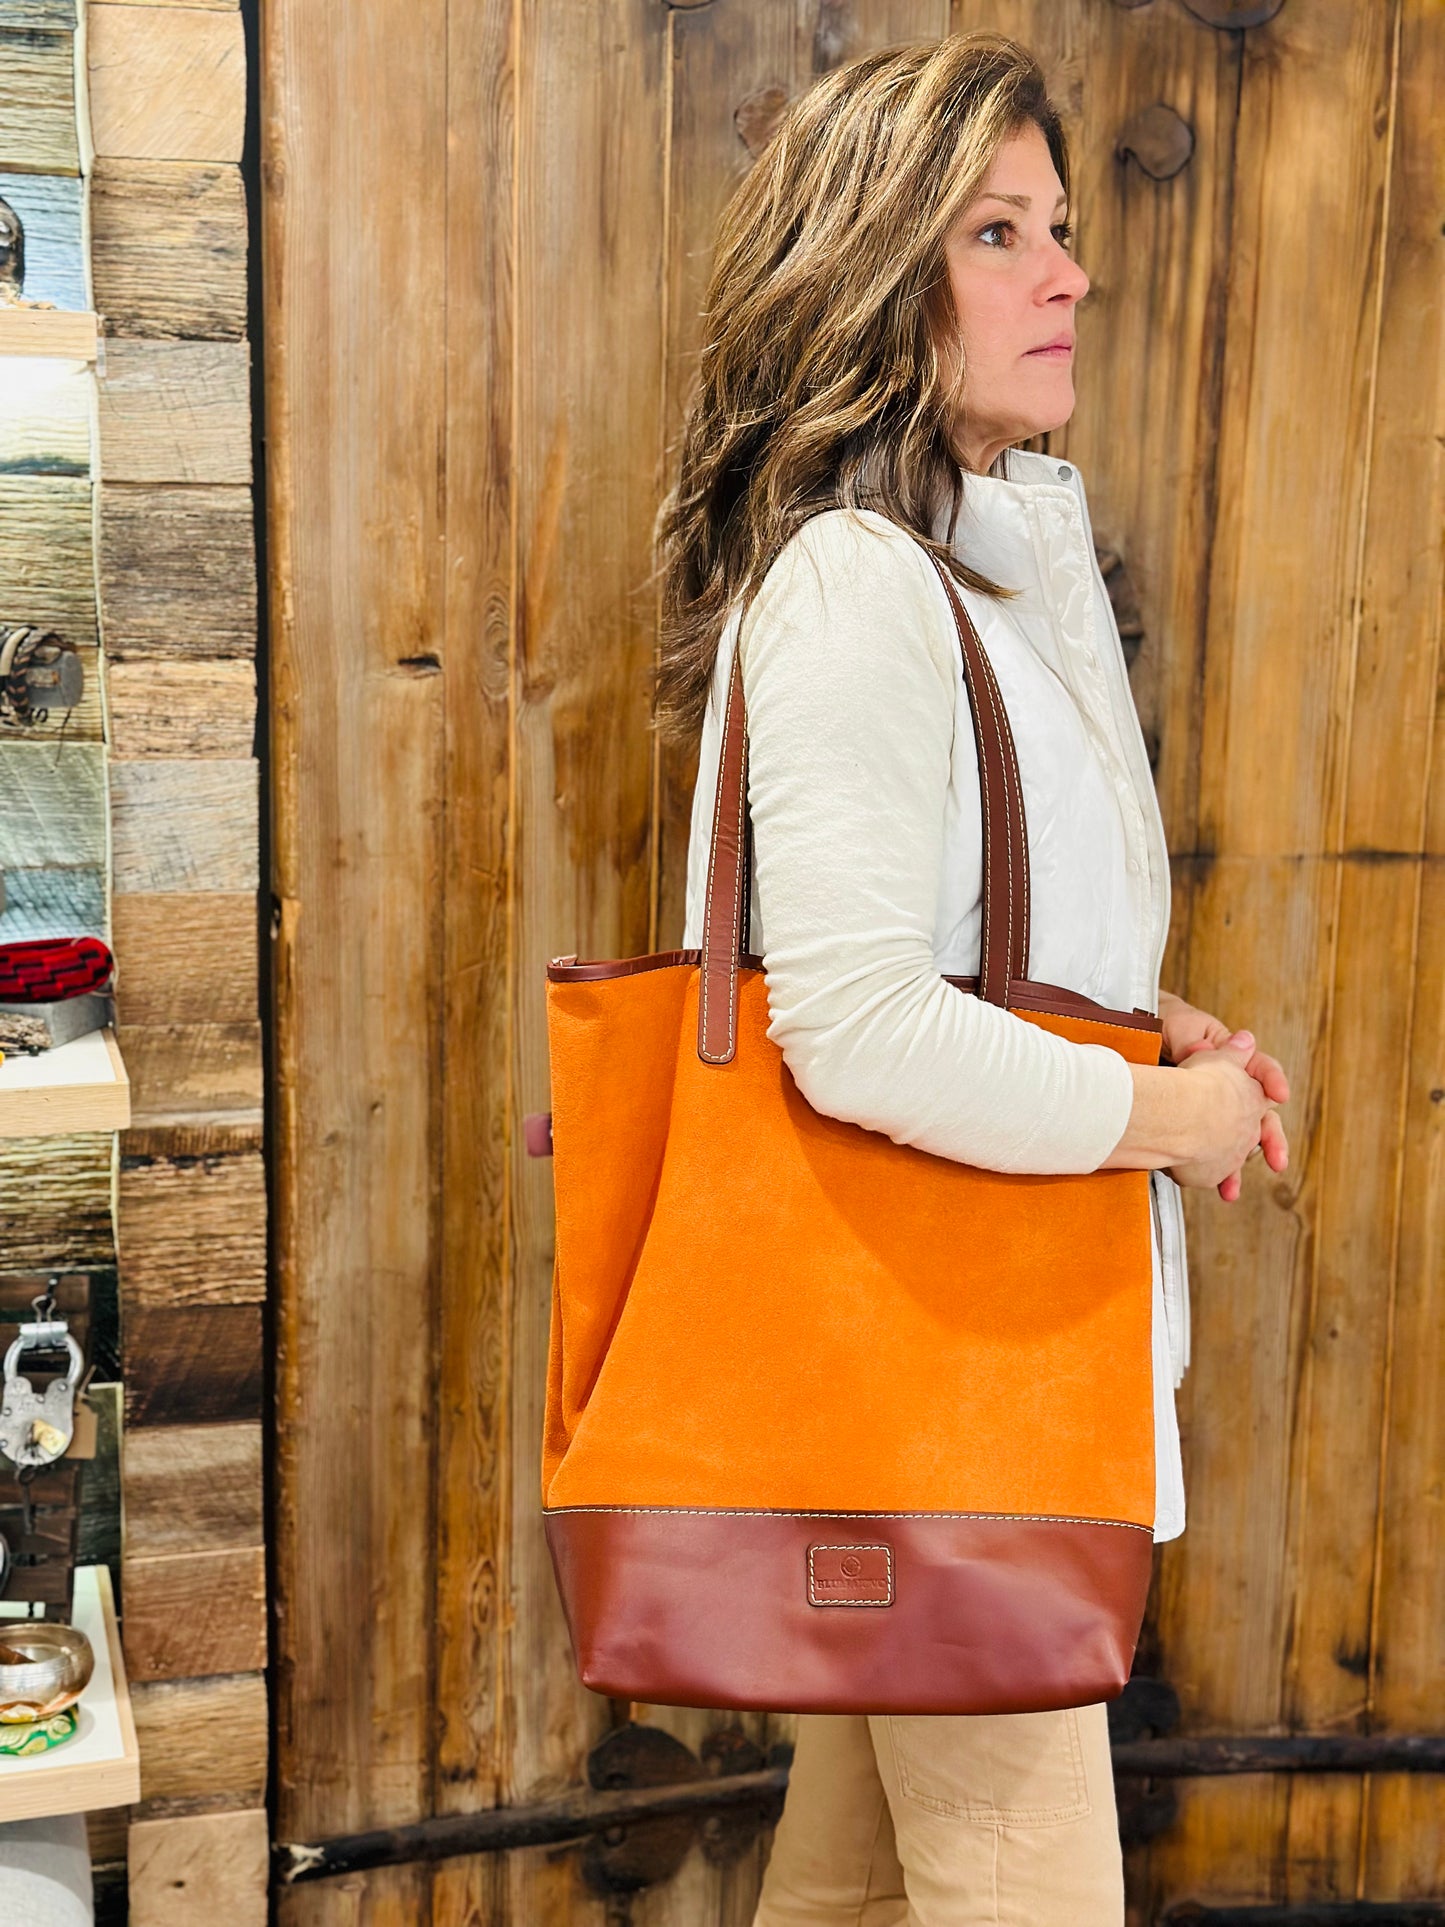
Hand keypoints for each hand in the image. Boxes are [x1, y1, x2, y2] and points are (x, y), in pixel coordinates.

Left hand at [1162, 1001, 1289, 1199]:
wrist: (1134, 1044)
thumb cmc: (1159, 1025)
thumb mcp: (1178, 1025)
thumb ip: (1192, 1038)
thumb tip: (1199, 1052)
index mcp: (1229, 1057)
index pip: (1260, 1067)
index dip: (1272, 1079)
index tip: (1278, 1094)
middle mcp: (1227, 1088)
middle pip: (1258, 1115)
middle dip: (1270, 1138)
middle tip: (1277, 1160)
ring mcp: (1213, 1112)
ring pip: (1237, 1142)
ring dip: (1238, 1167)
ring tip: (1233, 1188)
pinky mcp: (1195, 1131)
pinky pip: (1211, 1154)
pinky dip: (1213, 1174)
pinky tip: (1212, 1187)